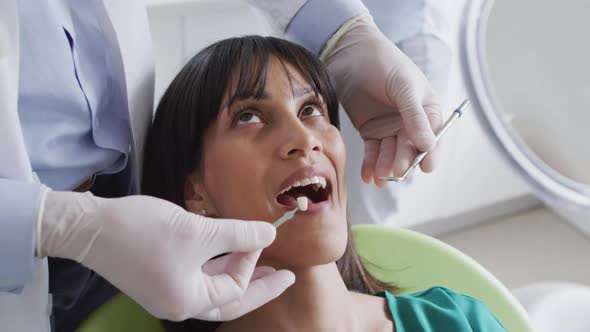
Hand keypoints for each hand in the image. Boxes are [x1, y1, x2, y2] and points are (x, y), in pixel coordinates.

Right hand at [38, 190, 294, 320]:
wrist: (89, 226)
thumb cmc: (142, 231)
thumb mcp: (198, 231)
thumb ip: (238, 234)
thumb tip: (270, 234)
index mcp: (187, 301)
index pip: (235, 288)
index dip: (250, 260)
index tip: (257, 234)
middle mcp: (178, 304)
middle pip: (230, 301)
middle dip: (259, 287)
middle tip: (286, 277)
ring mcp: (167, 292)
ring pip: (213, 288)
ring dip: (236, 272)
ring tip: (260, 260)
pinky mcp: (160, 277)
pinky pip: (197, 276)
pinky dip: (215, 264)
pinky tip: (227, 250)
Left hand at [321, 15, 442, 186]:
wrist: (349, 53)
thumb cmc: (383, 63)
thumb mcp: (403, 87)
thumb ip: (414, 116)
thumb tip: (429, 146)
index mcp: (427, 110)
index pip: (433, 136)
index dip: (430, 153)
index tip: (425, 168)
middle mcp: (410, 123)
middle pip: (410, 149)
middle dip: (403, 161)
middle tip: (395, 171)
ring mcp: (390, 129)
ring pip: (391, 154)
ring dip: (386, 166)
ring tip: (379, 177)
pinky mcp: (370, 132)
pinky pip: (373, 153)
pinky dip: (371, 165)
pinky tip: (368, 176)